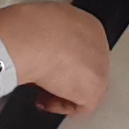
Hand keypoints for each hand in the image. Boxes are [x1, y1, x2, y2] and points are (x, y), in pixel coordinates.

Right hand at [0, 0, 113, 116]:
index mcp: (87, 24)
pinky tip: (44, 101)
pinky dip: (60, 106)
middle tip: (45, 81)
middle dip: (65, 76)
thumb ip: (48, 33)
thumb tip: (37, 42)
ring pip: (85, 87)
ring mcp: (100, 67)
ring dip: (63, 91)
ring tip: (41, 91)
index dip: (62, 60)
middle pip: (85, 67)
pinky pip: (81, 106)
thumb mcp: (40, 22)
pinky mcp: (95, 89)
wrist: (29, 39)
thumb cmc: (27, 27)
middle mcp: (99, 43)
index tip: (47, 64)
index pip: (80, 47)